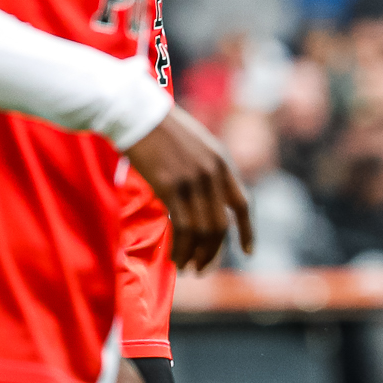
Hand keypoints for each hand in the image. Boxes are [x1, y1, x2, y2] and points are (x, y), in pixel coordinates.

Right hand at [125, 105, 252, 271]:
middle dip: (213, 252)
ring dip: (196, 255)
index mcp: (221, 161)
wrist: (135, 114)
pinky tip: (175, 257)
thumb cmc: (159, 127)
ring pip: (202, 231)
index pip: (241, 204)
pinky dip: (181, 247)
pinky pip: (181, 227)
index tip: (247, 252)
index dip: (247, 231)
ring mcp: (192, 180)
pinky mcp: (169, 187)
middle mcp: (211, 173)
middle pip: (220, 225)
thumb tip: (205, 200)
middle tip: (202, 267)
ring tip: (187, 268)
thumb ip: (206, 169)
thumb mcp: (195, 144)